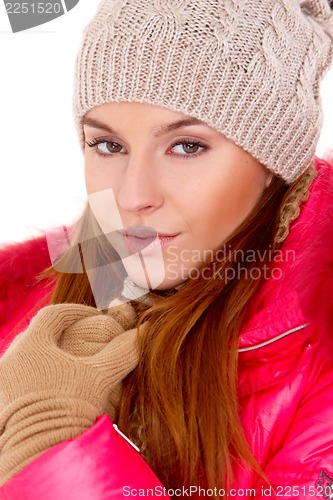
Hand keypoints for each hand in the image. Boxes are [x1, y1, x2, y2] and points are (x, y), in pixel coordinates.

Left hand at [0, 302, 139, 483]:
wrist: (40, 456)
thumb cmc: (68, 410)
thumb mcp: (100, 377)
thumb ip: (122, 351)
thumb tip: (143, 334)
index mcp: (31, 345)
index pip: (53, 314)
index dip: (77, 311)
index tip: (95, 315)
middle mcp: (11, 360)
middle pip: (39, 336)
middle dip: (65, 335)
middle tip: (87, 341)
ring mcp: (4, 382)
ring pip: (29, 359)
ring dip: (52, 358)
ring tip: (74, 369)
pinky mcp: (2, 403)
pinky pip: (22, 379)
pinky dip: (40, 378)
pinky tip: (58, 391)